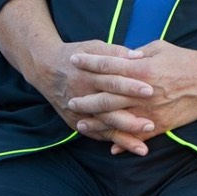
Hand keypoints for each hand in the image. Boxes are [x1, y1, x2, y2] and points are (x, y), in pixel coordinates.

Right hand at [28, 39, 153, 151]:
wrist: (45, 68)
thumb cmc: (76, 55)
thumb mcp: (94, 47)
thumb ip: (116, 52)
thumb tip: (139, 56)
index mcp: (89, 73)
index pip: (113, 80)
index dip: (131, 86)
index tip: (151, 90)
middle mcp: (83, 94)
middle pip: (109, 107)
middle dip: (129, 117)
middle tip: (151, 124)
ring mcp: (78, 111)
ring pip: (103, 126)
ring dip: (123, 137)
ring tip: (142, 147)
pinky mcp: (75, 122)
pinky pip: (95, 134)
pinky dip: (111, 141)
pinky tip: (127, 148)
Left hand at [64, 40, 196, 155]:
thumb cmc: (185, 60)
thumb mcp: (159, 48)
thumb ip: (137, 54)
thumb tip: (122, 57)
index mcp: (142, 69)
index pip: (109, 65)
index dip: (90, 62)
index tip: (74, 60)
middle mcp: (143, 91)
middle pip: (107, 96)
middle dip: (86, 98)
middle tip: (71, 100)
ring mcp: (151, 110)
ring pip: (117, 119)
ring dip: (97, 122)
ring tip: (81, 123)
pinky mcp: (161, 125)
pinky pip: (138, 135)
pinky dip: (123, 142)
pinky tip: (110, 146)